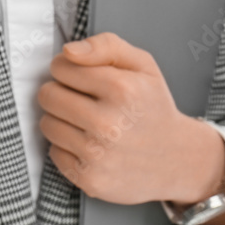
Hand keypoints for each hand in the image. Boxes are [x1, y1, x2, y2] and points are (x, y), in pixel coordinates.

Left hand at [36, 31, 224, 205]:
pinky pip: (54, 152)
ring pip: (47, 124)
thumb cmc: (153, 107)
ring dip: (62, 120)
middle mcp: (108, 123)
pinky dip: (67, 147)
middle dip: (60, 93)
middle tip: (83, 100)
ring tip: (88, 123)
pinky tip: (91, 145)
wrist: (177, 159)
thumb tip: (68, 52)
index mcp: (121, 89)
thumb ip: (105, 45)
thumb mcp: (142, 65)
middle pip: (47, 96)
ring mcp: (98, 154)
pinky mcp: (90, 179)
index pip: (59, 67)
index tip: (82, 78)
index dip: (68, 69)